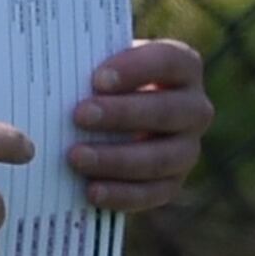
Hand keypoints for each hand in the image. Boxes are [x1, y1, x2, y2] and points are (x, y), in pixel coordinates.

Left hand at [67, 36, 211, 213]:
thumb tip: (60, 73)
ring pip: (162, 157)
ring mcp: (188, 148)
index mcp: (183, 68)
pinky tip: (91, 191)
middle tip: (79, 115)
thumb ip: (86, 67)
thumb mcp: (98, 68)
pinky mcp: (173, 182)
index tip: (97, 79)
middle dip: (122, 114)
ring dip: (117, 158)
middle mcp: (195, 108)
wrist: (107, 123)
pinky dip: (122, 194)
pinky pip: (154, 193)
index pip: (170, 61)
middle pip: (168, 111)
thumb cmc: (100, 86)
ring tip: (75, 157)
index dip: (137, 69)